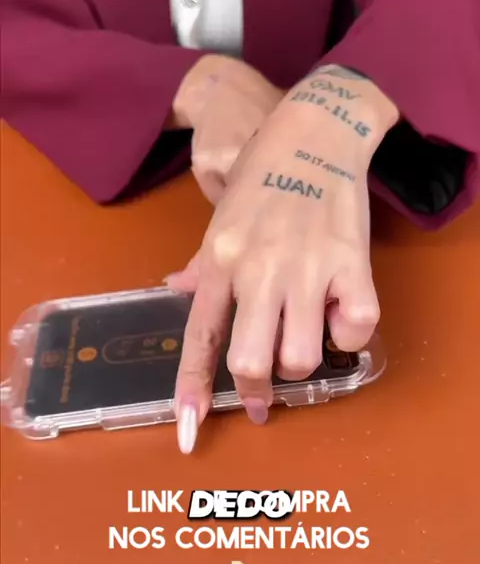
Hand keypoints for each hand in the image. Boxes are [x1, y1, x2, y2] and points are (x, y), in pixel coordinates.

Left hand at [169, 65, 398, 452]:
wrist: (315, 133)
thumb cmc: (263, 176)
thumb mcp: (220, 219)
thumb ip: (201, 264)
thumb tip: (174, 290)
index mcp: (220, 260)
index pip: (201, 336)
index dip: (192, 388)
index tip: (190, 430)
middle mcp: (259, 269)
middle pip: (252, 360)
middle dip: (256, 391)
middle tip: (262, 394)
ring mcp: (307, 267)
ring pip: (302, 356)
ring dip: (302, 362)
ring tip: (304, 337)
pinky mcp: (351, 263)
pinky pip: (354, 328)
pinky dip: (348, 335)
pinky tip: (339, 315)